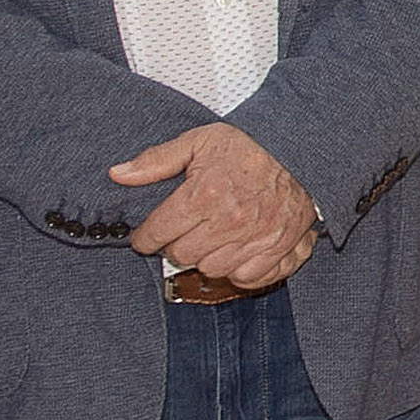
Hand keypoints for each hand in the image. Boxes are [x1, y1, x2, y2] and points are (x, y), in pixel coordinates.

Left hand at [114, 121, 319, 286]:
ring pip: (211, 269)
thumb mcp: (198, 142)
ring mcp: (256, 239)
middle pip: (181, 255)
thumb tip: (118, 174)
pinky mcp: (279, 249)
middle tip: (184, 230)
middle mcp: (229, 221)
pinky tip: (236, 252)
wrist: (301, 149)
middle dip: (176, 244)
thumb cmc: (249, 146)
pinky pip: (247, 278)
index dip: (146, 236)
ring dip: (206, 257)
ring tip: (211, 238)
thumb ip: (156, 161)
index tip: (146, 235)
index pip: (157, 233)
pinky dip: (239, 271)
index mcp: (204, 194)